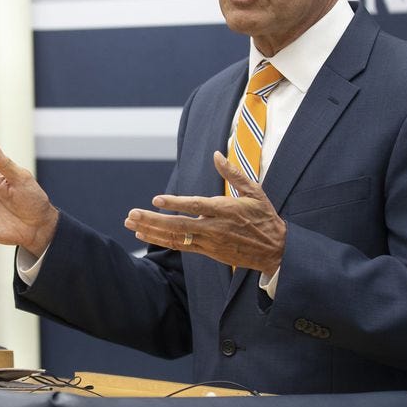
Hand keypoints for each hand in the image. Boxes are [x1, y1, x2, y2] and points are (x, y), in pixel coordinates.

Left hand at [124, 151, 285, 272]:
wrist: (276, 250)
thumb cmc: (265, 217)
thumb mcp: (255, 192)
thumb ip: (233, 174)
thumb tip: (217, 154)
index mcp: (226, 210)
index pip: (196, 206)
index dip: (175, 203)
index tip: (156, 199)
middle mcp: (215, 228)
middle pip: (178, 225)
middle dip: (152, 220)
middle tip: (131, 214)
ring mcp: (209, 242)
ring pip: (175, 238)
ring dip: (151, 231)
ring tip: (130, 223)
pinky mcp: (208, 252)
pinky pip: (180, 246)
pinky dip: (161, 240)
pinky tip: (144, 234)